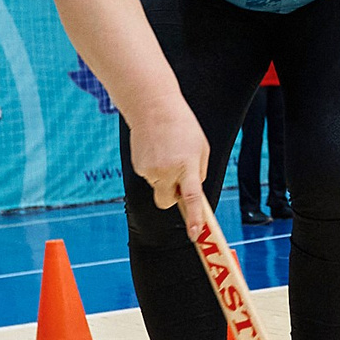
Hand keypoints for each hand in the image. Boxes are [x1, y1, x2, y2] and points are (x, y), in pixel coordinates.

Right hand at [130, 101, 208, 216]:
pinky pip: (150, 176)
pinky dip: (154, 168)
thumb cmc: (182, 125)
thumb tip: (191, 191)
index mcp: (187, 166)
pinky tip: (156, 149)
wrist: (153, 106)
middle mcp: (167, 171)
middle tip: (177, 180)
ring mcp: (150, 170)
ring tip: (166, 151)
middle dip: (172, 197)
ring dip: (164, 177)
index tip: (194, 233)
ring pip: (158, 187)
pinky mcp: (138, 166)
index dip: (194, 219)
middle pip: (167, 203)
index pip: (191, 199)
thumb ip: (198, 171)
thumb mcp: (201, 147)